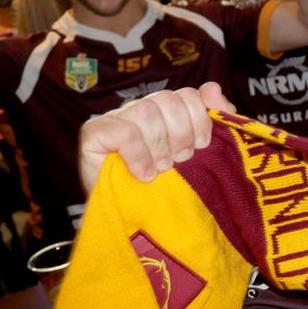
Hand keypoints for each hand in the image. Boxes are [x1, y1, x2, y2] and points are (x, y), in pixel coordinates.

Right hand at [78, 83, 234, 191]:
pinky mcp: (93, 132)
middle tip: (181, 160)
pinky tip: (144, 174)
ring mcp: (114, 118)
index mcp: (164, 110)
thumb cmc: (164, 188)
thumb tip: (214, 88)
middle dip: (181, 133)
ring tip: (162, 169)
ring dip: (160, 146)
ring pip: (146, 112)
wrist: (131, 220)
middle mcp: (139, 109)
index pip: (186, 94)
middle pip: (167, 99)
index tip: (201, 145)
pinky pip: (124, 131)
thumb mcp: (197, 155)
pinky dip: (139, 155)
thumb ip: (210, 120)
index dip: (199, 118)